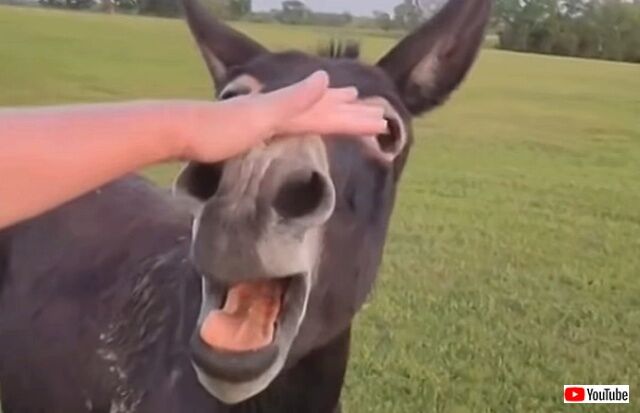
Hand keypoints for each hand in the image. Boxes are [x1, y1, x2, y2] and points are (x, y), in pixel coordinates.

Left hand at [181, 71, 387, 162]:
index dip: (356, 118)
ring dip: (333, 108)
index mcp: (287, 110)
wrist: (181, 129)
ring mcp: (269, 117)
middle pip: (326, 110)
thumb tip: (326, 77)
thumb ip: (293, 98)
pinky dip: (308, 117)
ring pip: (312, 112)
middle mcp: (282, 110)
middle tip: (377, 114)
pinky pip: (294, 121)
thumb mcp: (260, 114)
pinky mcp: (256, 127)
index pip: (330, 114)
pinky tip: (307, 118)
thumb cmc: (218, 128)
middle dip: (352, 113)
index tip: (382, 121)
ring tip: (350, 102)